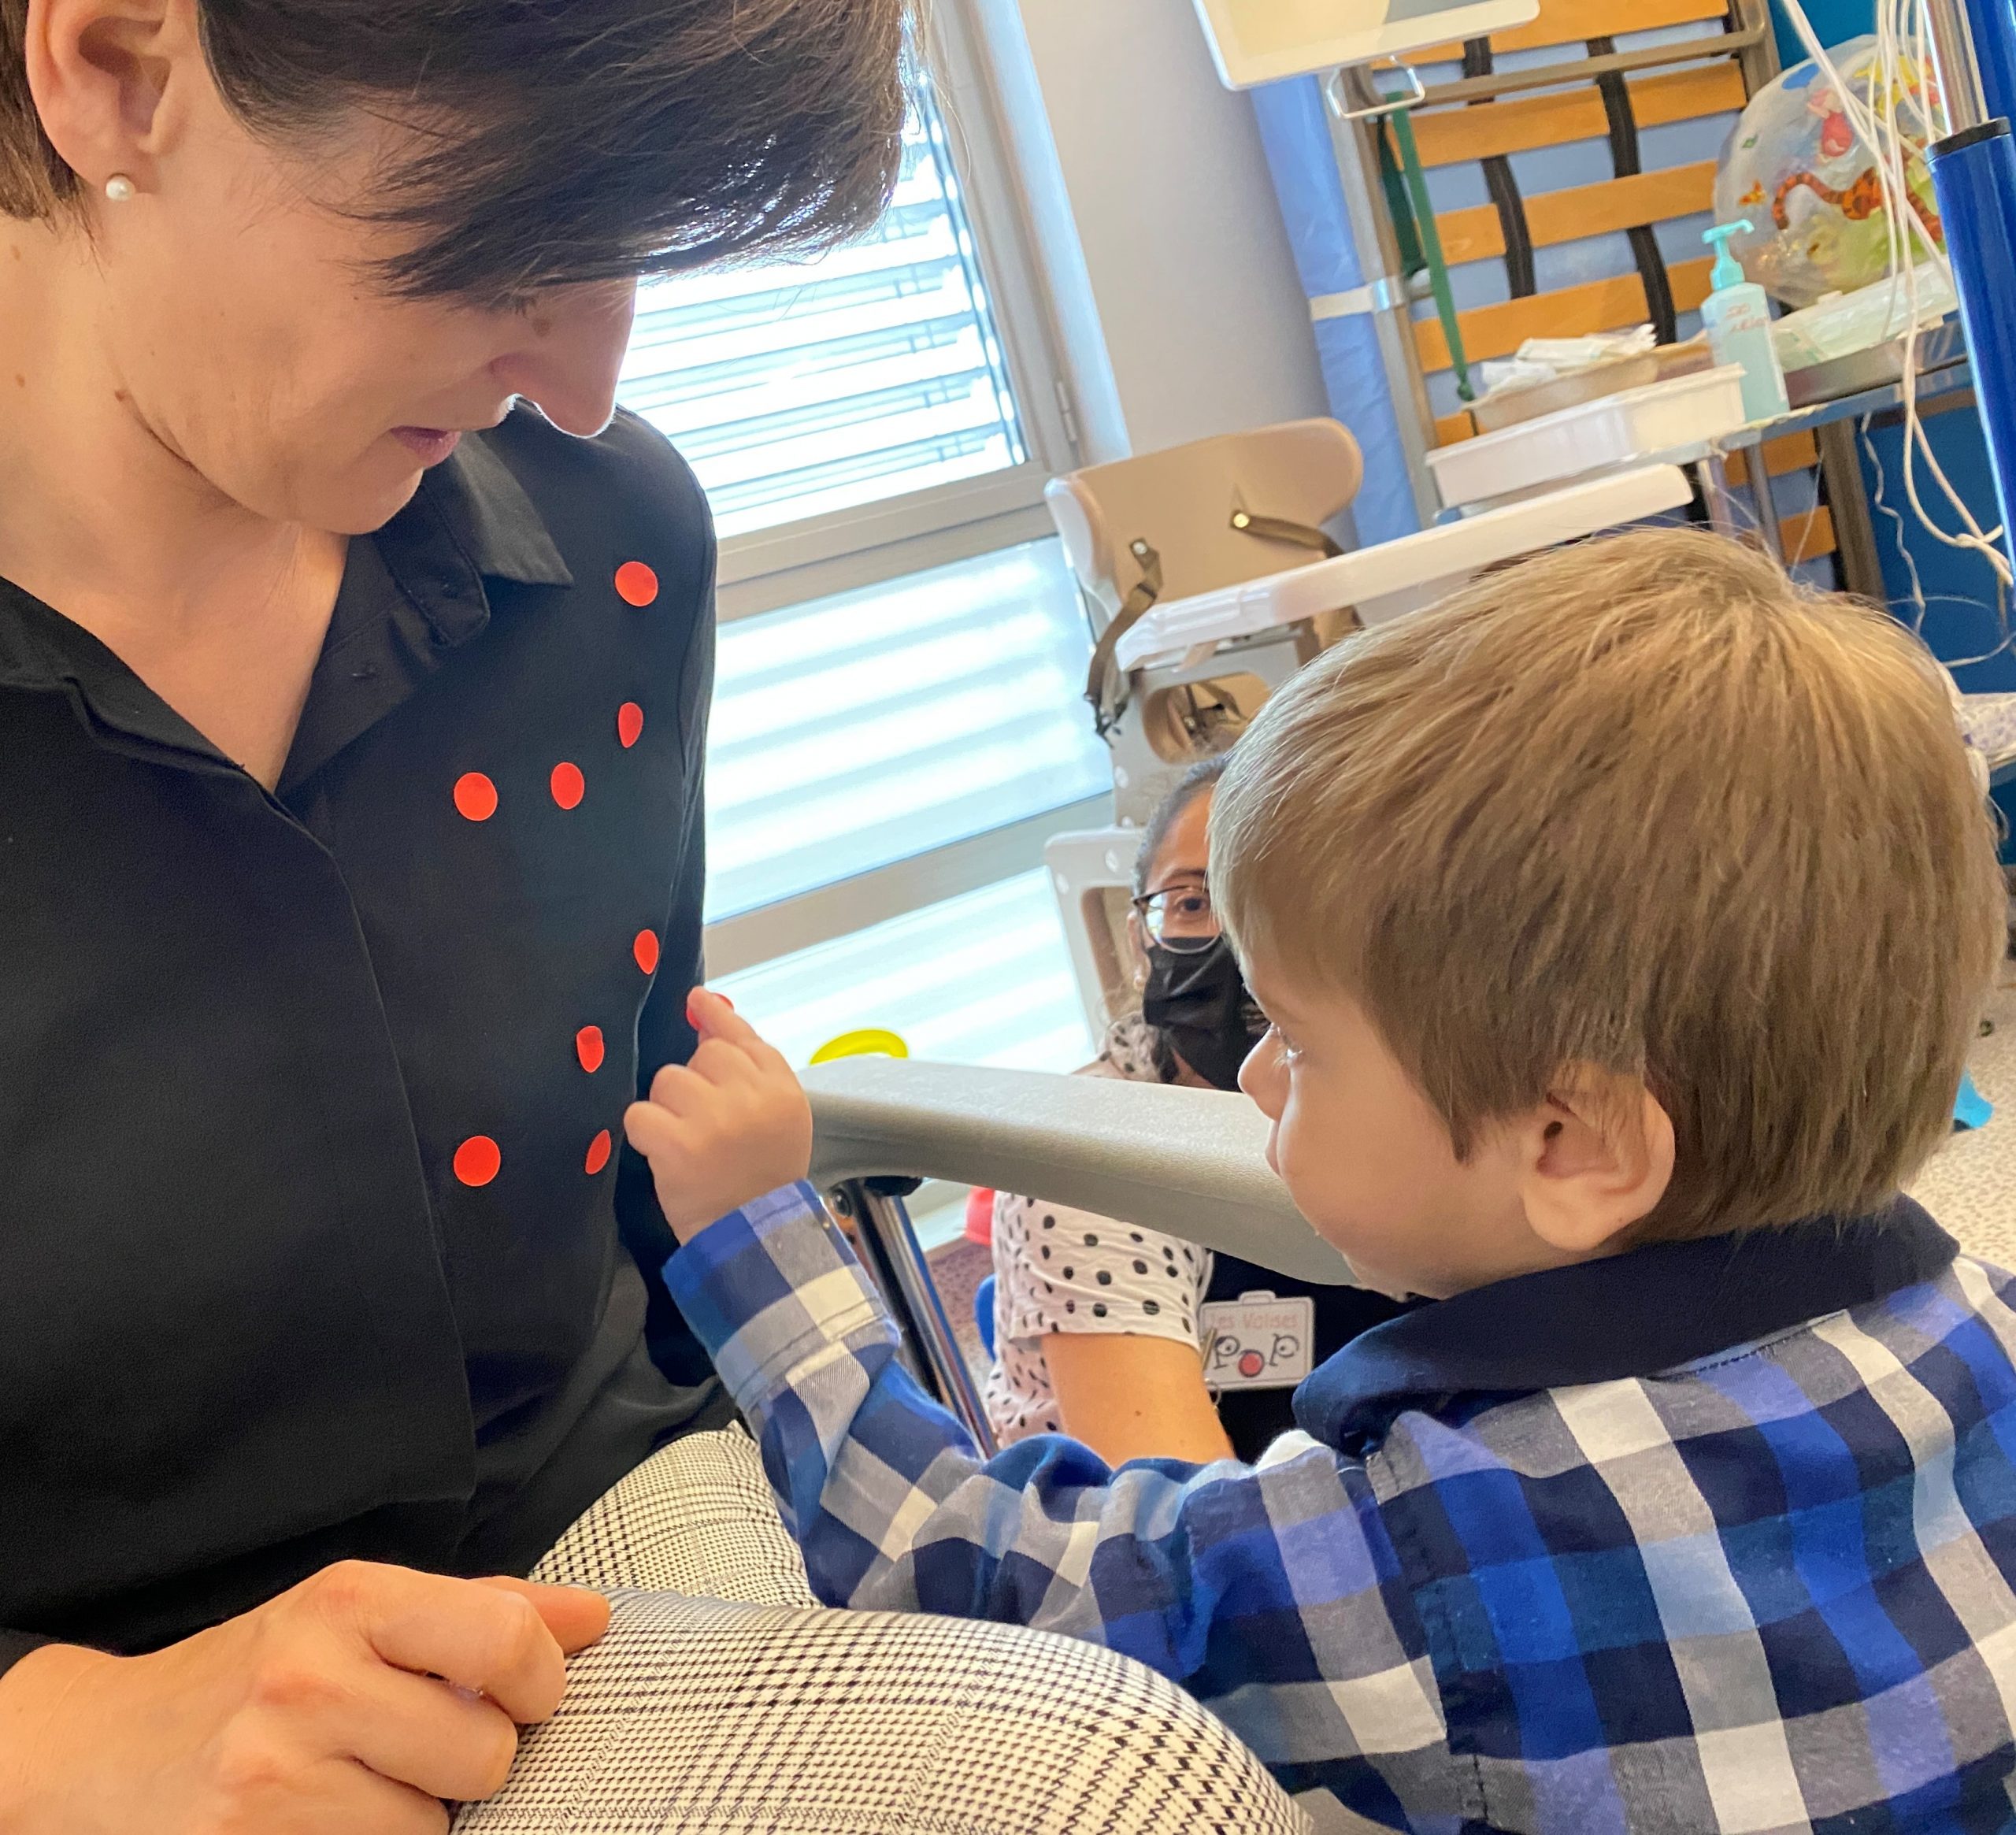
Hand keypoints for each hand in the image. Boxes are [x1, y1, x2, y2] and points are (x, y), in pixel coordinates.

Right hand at [0, 1563, 607, 1833]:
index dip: (541, 1683)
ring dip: (415, 1819)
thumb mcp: (361, 1615)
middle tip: (422, 1752)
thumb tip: (597, 1619)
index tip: (526, 1698)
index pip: (504, 1637)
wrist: (101, 1753)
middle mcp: (312, 1675)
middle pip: (485, 1750)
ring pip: (432, 1826)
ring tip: (358, 1787)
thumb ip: (484, 1611)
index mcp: (352, 1599)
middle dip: (474, 1764)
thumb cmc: (259, 1676)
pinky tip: (325, 1821)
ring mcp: (273, 1767)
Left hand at [624, 989, 812, 1240]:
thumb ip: (751, 1071)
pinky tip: (664, 1154)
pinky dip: (644, 1133)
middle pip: (703, 1056)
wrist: (754, 1242)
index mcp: (782, 1091)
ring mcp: (715, 1119)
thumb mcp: (780, 1121)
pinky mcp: (678, 1145)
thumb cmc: (762, 1180)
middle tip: (705, 1126)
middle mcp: (752, 1098)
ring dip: (667, 1109)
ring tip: (687, 1144)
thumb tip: (706, 1019)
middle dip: (694, 1084)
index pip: (744, 1038)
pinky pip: (640, 1113)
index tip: (696, 1001)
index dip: (716, 1019)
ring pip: (668, 1080)